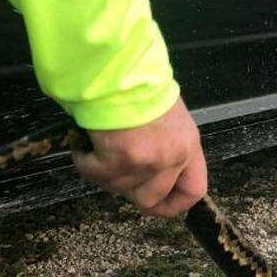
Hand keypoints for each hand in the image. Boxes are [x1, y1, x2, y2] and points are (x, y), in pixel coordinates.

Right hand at [72, 97, 207, 216]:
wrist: (119, 70)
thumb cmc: (139, 85)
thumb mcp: (167, 117)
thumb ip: (165, 146)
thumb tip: (149, 171)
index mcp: (189, 146)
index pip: (193, 191)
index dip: (173, 205)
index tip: (155, 206)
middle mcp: (173, 157)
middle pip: (150, 198)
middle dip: (127, 191)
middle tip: (112, 172)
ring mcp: (148, 161)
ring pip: (118, 188)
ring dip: (102, 172)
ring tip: (97, 147)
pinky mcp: (120, 158)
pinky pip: (96, 174)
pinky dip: (85, 162)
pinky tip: (83, 144)